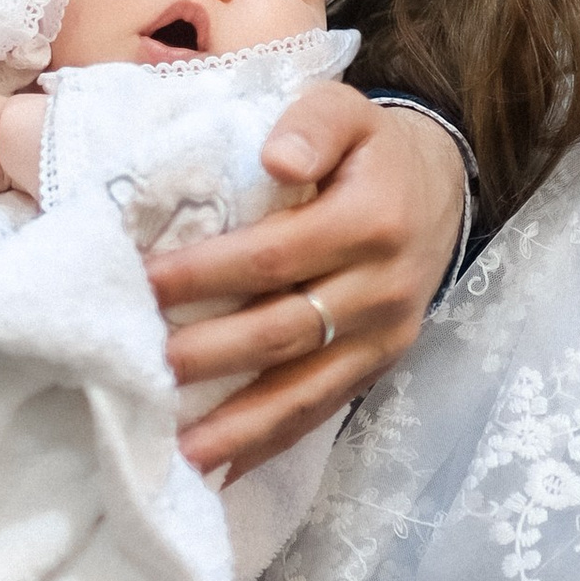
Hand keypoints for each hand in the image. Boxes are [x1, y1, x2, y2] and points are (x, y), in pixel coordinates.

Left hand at [146, 89, 466, 477]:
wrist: (440, 188)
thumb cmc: (368, 149)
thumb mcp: (347, 109)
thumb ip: (312, 123)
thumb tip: (276, 157)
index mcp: (372, 220)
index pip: (275, 255)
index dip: (208, 274)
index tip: (143, 285)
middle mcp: (384, 288)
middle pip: (283, 331)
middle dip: (207, 356)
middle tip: (138, 372)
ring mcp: (384, 337)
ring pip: (303, 390)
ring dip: (238, 427)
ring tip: (177, 454)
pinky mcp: (379, 368)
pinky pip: (320, 411)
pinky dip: (269, 443)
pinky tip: (220, 471)